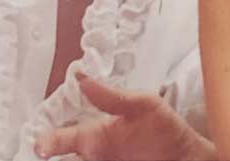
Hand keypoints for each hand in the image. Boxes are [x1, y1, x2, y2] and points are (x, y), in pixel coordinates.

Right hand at [35, 73, 215, 160]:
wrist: (189, 158)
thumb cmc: (166, 129)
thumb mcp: (142, 106)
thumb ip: (112, 97)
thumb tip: (82, 77)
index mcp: (97, 136)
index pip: (64, 139)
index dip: (48, 141)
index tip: (40, 146)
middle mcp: (95, 156)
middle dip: (50, 155)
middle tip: (45, 154)